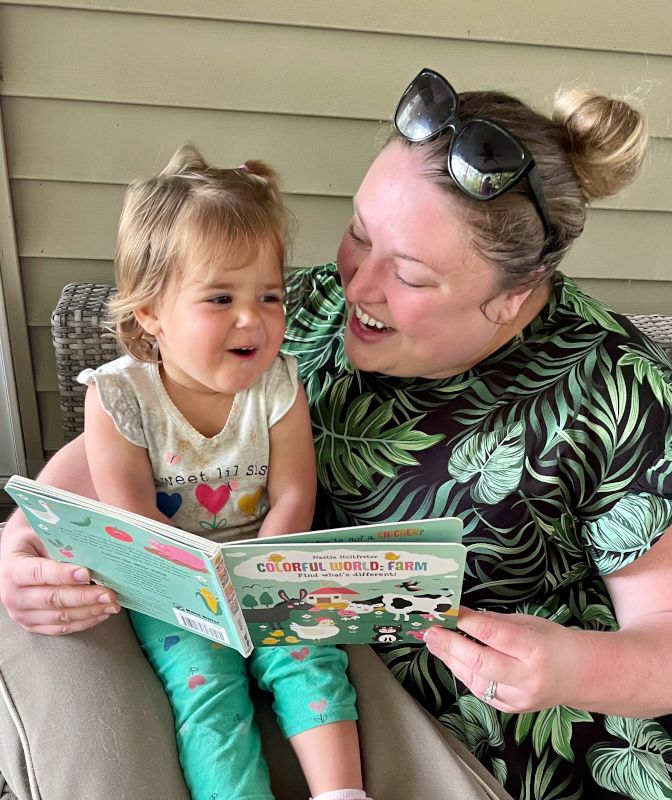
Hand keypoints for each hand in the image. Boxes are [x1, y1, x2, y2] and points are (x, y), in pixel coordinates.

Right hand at [0, 513, 120, 634]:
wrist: (16, 557)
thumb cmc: (34, 542)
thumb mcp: (43, 537)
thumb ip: (62, 548)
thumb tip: (93, 558)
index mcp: (14, 569)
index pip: (39, 573)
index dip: (63, 574)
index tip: (87, 573)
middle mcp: (14, 595)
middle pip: (53, 599)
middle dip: (84, 597)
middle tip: (109, 593)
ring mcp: (22, 614)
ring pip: (59, 617)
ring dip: (89, 611)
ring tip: (112, 604)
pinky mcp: (33, 625)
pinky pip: (61, 628)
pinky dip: (84, 622)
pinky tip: (101, 613)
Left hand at [423, 607, 581, 711]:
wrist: (580, 676)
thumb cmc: (553, 642)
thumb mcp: (530, 622)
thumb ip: (497, 622)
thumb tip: (463, 616)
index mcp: (536, 649)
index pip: (495, 634)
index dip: (468, 622)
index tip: (449, 611)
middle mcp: (527, 677)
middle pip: (481, 662)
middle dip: (451, 645)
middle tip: (430, 632)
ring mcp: (519, 698)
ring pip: (476, 680)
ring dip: (451, 660)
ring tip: (435, 643)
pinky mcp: (511, 709)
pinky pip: (480, 691)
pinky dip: (464, 674)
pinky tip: (454, 660)